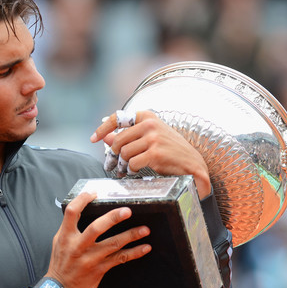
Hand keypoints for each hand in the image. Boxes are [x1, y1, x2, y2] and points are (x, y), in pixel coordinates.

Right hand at [45, 192, 150, 287]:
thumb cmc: (60, 264)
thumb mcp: (58, 242)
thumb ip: (69, 227)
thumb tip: (81, 210)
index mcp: (66, 236)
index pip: (72, 212)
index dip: (83, 200)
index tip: (93, 193)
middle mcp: (78, 246)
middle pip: (96, 228)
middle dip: (113, 218)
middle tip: (127, 211)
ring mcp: (90, 258)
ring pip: (113, 244)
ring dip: (131, 236)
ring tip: (145, 229)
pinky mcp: (100, 269)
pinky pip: (119, 259)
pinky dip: (134, 253)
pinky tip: (144, 248)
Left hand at [91, 110, 210, 198]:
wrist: (192, 164)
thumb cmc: (169, 150)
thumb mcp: (149, 137)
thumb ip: (128, 136)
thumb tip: (105, 137)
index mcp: (147, 116)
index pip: (117, 117)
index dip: (103, 129)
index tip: (93, 138)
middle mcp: (150, 124)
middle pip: (118, 140)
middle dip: (112, 155)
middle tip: (112, 165)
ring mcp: (153, 138)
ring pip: (124, 153)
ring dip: (122, 164)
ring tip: (126, 169)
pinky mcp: (155, 153)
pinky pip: (132, 163)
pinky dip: (131, 170)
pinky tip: (135, 171)